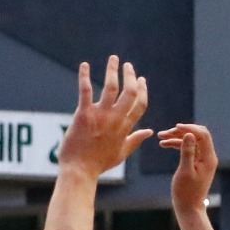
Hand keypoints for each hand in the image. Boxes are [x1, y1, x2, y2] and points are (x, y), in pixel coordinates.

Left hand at [56, 57, 150, 177]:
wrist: (79, 171)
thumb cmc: (99, 164)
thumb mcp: (122, 153)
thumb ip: (135, 139)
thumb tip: (150, 131)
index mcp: (125, 127)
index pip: (140, 104)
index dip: (142, 90)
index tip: (141, 80)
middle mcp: (115, 119)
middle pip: (129, 92)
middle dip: (130, 76)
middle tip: (128, 65)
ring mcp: (100, 116)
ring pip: (111, 87)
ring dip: (113, 71)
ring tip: (114, 59)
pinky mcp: (83, 115)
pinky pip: (85, 91)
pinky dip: (85, 76)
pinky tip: (85, 65)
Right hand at [158, 123, 218, 212]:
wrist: (189, 207)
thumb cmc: (185, 192)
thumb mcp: (184, 171)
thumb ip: (187, 151)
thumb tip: (189, 134)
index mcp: (208, 158)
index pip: (203, 135)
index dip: (189, 128)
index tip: (174, 127)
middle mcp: (208, 157)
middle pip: (197, 135)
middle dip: (181, 131)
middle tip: (164, 133)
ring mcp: (202, 160)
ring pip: (191, 141)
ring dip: (176, 137)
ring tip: (160, 137)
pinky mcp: (196, 163)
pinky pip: (188, 149)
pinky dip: (177, 145)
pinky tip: (164, 145)